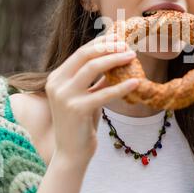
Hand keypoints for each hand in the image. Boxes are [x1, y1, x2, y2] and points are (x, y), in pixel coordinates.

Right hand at [45, 35, 138, 167]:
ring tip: (132, 56)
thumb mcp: (86, 96)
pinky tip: (136, 82)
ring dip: (115, 60)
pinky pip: (104, 92)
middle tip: (127, 46)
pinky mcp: (76, 109)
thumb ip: (96, 80)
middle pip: (85, 55)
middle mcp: (56, 84)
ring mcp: (64, 96)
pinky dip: (122, 86)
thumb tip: (116, 60)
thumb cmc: (80, 123)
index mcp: (57, 78)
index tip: (118, 38)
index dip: (101, 43)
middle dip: (108, 47)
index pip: (81, 53)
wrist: (71, 153)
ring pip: (92, 68)